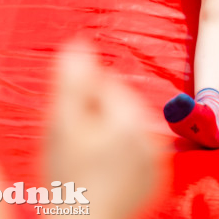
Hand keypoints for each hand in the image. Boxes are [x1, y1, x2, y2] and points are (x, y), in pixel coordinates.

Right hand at [48, 41, 161, 218]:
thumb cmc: (67, 177)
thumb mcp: (61, 126)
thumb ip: (72, 81)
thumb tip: (78, 42)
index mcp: (131, 116)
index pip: (107, 84)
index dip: (82, 100)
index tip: (70, 125)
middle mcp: (153, 133)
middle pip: (119, 106)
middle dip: (97, 117)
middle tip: (76, 145)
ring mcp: (158, 157)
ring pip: (128, 128)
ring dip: (109, 135)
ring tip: (87, 160)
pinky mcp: (156, 177)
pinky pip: (137, 152)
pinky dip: (121, 155)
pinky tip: (102, 171)